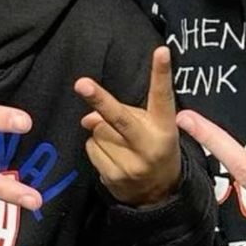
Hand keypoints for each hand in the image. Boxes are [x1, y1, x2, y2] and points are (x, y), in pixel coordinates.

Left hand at [75, 46, 180, 206]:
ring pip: (98, 132)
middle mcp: (149, 145)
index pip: (162, 96)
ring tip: (119, 144)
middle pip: (120, 118)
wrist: (160, 194)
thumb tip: (88, 119)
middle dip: (100, 100)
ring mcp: (132, 164)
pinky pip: (92, 149)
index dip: (162, 73)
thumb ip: (125, 115)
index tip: (162, 51)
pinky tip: (112, 156)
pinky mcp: (115, 177)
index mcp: (164, 128)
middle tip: (81, 83)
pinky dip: (96, 148)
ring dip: (100, 132)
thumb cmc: (154, 148)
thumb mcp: (151, 128)